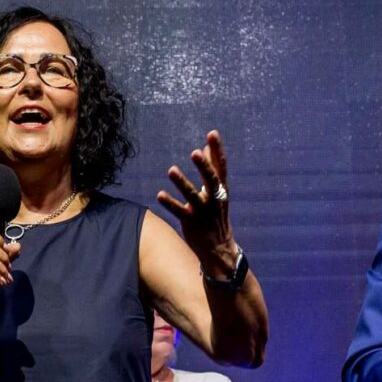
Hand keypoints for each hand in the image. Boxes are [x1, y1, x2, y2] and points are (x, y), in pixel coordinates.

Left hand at [156, 130, 236, 275]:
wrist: (218, 247)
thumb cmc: (216, 215)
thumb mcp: (216, 192)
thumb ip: (211, 169)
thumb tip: (206, 147)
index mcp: (221, 189)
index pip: (221, 166)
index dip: (217, 149)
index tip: (212, 133)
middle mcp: (214, 199)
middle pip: (210, 179)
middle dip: (204, 166)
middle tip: (195, 152)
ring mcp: (203, 211)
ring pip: (192, 195)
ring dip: (182, 183)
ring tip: (171, 170)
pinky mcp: (191, 222)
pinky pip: (179, 211)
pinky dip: (170, 203)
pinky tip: (159, 195)